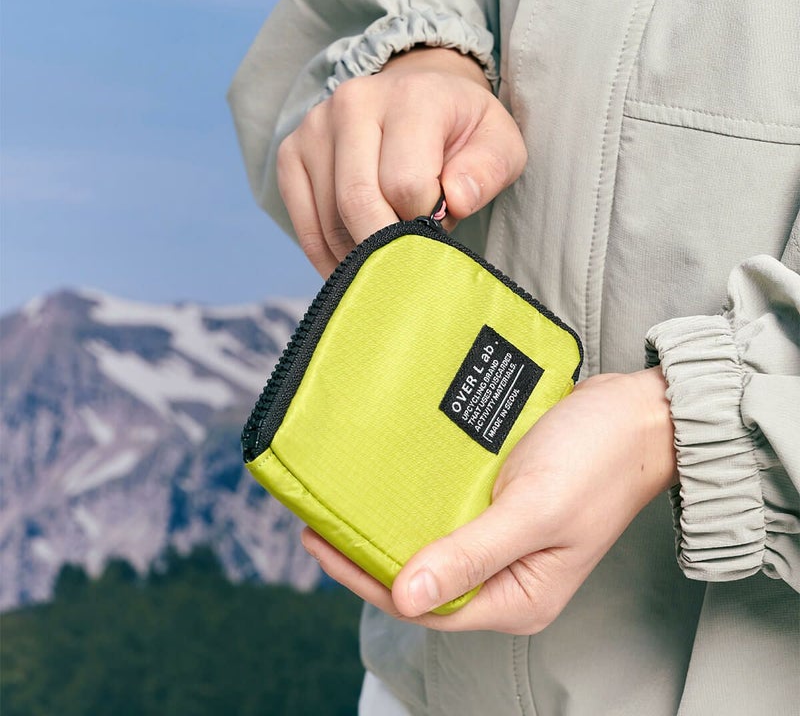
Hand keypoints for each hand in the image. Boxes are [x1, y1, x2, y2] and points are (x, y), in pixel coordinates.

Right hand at [277, 47, 526, 276]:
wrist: (418, 97)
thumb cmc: (461, 131)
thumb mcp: (499, 145)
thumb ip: (488, 172)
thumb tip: (455, 200)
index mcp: (411, 97)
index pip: (406, 184)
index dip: (426, 221)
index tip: (438, 221)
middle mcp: (353, 102)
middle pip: (358, 202)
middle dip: (386, 247)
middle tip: (409, 262)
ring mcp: (314, 126)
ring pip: (329, 221)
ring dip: (361, 255)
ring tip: (389, 258)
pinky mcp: (290, 152)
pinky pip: (303, 225)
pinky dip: (329, 257)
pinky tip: (355, 264)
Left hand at [301, 367, 677, 633]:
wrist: (638, 413)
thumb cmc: (598, 460)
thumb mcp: (534, 510)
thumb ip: (473, 553)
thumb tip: (408, 596)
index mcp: (517, 595)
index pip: (426, 602)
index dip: (366, 576)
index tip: (321, 541)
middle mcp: (506, 576)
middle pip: (423, 577)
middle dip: (369, 554)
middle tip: (320, 521)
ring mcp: (503, 541)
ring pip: (432, 544)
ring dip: (390, 526)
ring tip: (343, 503)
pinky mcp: (500, 506)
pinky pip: (448, 513)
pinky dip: (416, 503)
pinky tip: (388, 483)